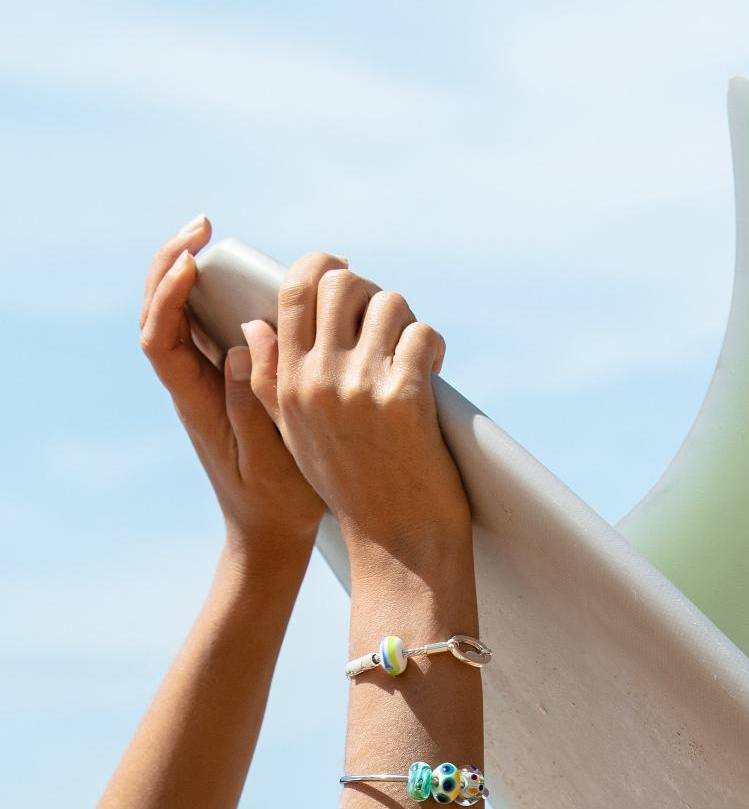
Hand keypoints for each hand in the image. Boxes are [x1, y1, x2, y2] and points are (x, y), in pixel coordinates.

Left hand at [139, 219, 328, 570]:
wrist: (271, 530)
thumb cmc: (273, 501)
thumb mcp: (267, 459)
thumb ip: (250, 404)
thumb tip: (238, 343)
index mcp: (194, 402)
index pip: (160, 338)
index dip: (166, 295)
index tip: (192, 262)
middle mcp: (194, 384)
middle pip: (160, 314)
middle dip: (171, 263)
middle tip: (203, 225)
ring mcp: (210, 381)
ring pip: (182, 316)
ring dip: (190, 271)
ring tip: (213, 236)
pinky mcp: (230, 381)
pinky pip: (213, 328)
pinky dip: (220, 295)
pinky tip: (246, 277)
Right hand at [240, 253, 471, 572]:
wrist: (399, 543)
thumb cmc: (352, 485)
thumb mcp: (296, 435)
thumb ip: (271, 380)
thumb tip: (253, 324)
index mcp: (288, 384)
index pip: (294, 291)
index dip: (322, 266)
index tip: (346, 271)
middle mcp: (317, 380)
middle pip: (343, 283)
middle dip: (372, 292)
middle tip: (389, 320)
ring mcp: (360, 389)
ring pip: (390, 304)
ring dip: (408, 322)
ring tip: (412, 354)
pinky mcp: (405, 399)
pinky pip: (423, 335)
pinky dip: (434, 348)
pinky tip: (433, 373)